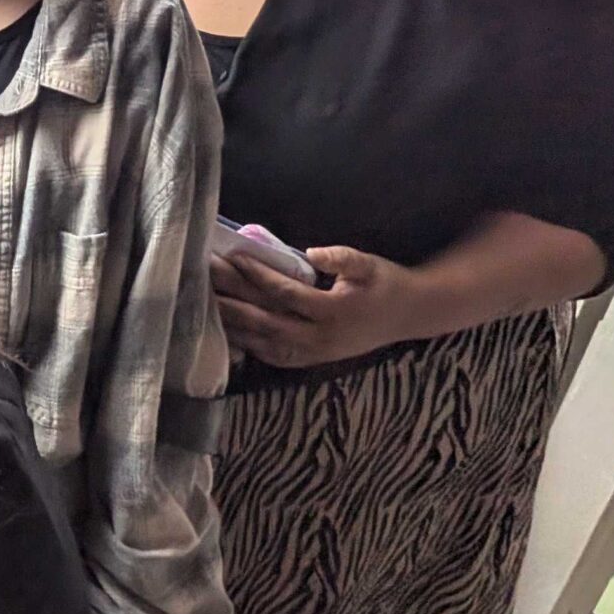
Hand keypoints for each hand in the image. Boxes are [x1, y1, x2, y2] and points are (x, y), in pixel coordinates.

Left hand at [210, 244, 421, 368]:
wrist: (409, 315)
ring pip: (263, 341)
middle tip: (204, 280)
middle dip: (232, 300)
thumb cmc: (386, 284)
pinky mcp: (310, 360)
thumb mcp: (370, 266)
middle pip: (265, 320)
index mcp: (333, 312)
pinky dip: (247, 344)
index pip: (285, 294)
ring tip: (203, 303)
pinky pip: (272, 355)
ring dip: (233, 323)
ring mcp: (313, 353)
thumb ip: (343, 259)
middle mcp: (318, 338)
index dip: (258, 276)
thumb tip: (313, 252)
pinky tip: (224, 331)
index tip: (234, 256)